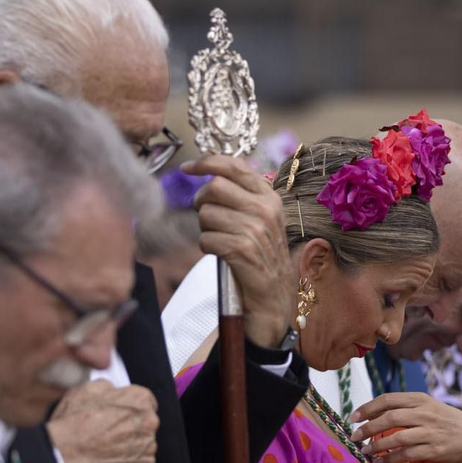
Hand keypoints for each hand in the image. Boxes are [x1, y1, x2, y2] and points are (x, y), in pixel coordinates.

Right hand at [46, 380, 157, 462]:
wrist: (66, 456)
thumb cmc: (73, 423)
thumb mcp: (85, 389)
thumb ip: (107, 386)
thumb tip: (111, 389)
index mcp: (139, 398)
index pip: (145, 401)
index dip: (129, 408)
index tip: (119, 415)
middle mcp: (149, 421)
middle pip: (146, 423)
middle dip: (132, 427)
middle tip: (110, 434)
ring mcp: (149, 446)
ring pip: (144, 445)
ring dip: (131, 447)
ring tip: (108, 450)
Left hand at [184, 155, 291, 349]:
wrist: (274, 300)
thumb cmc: (261, 258)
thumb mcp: (261, 221)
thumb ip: (242, 197)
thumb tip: (210, 177)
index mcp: (269, 197)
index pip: (234, 166)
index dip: (206, 162)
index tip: (187, 168)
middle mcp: (265, 209)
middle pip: (214, 188)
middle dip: (201, 203)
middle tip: (206, 218)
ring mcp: (255, 229)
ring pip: (206, 215)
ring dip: (205, 229)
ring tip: (220, 241)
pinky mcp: (243, 250)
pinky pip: (206, 239)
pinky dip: (206, 247)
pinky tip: (220, 255)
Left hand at [351, 393, 461, 462]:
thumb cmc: (440, 420)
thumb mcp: (424, 406)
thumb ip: (401, 407)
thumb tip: (369, 413)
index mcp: (420, 399)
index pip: (388, 399)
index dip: (367, 408)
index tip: (352, 418)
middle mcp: (426, 413)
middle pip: (391, 417)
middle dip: (368, 428)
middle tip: (354, 436)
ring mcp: (431, 432)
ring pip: (398, 437)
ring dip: (378, 445)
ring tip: (365, 451)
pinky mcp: (435, 450)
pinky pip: (408, 454)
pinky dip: (391, 458)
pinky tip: (380, 461)